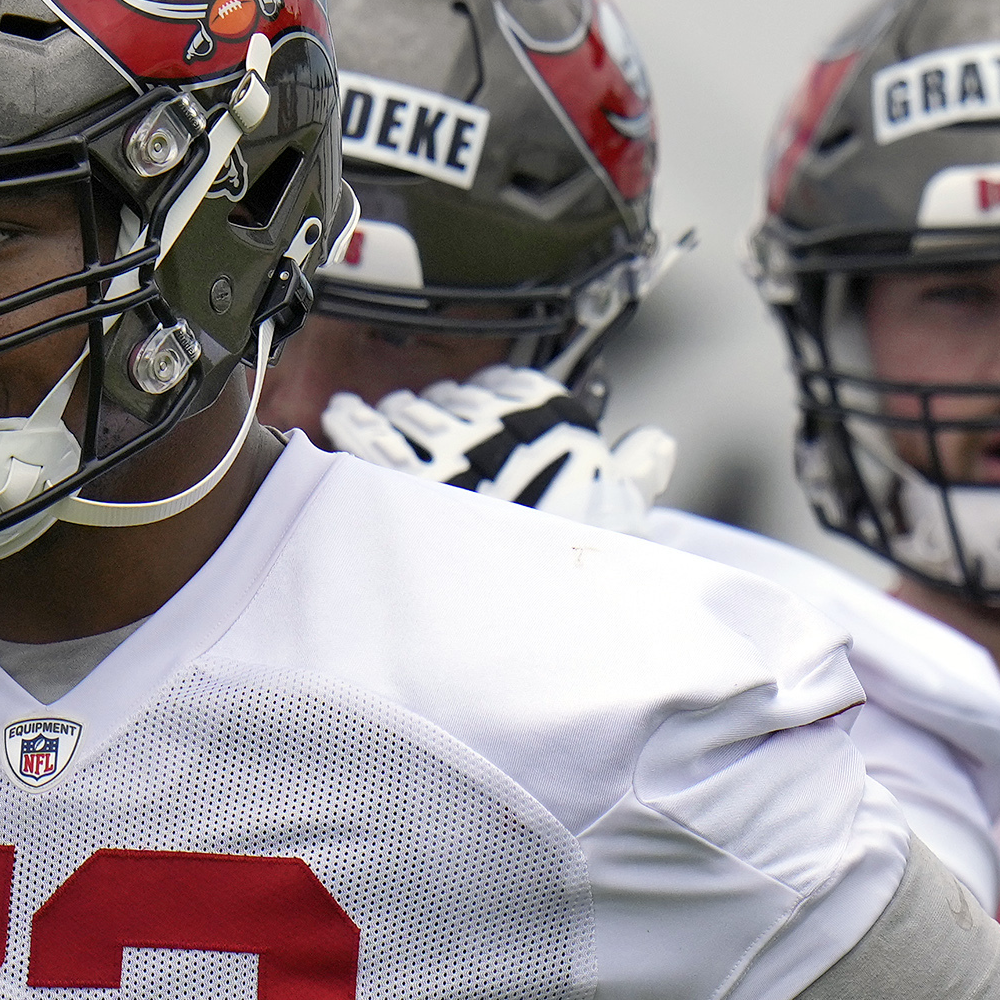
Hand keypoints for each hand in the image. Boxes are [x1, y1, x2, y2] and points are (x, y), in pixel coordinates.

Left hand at [316, 366, 676, 531]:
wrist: (530, 608)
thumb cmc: (574, 563)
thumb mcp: (625, 516)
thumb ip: (640, 475)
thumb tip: (656, 445)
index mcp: (555, 422)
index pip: (511, 391)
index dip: (490, 403)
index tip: (482, 412)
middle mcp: (500, 424)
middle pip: (458, 402)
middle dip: (442, 417)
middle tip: (433, 438)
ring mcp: (448, 446)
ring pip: (412, 411)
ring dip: (399, 418)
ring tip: (391, 428)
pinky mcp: (399, 473)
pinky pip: (366, 432)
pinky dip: (353, 420)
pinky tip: (343, 414)